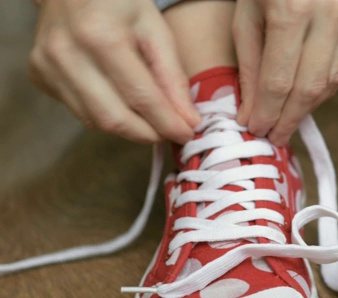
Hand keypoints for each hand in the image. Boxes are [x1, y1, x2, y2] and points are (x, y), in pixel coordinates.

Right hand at [29, 0, 199, 143]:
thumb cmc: (119, 3)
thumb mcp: (155, 29)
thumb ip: (173, 77)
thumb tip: (188, 121)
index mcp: (101, 35)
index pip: (140, 96)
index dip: (167, 122)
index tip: (188, 134)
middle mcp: (67, 53)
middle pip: (114, 117)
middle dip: (148, 133)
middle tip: (170, 134)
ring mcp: (47, 66)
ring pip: (95, 121)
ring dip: (129, 129)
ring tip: (150, 121)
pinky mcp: (39, 75)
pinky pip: (80, 111)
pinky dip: (107, 116)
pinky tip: (121, 103)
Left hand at [233, 0, 337, 145]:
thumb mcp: (248, 9)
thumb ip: (250, 60)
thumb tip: (253, 110)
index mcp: (292, 9)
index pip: (279, 81)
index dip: (267, 113)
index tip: (256, 130)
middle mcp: (332, 12)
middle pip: (311, 87)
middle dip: (289, 118)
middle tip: (274, 136)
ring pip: (336, 80)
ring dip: (311, 105)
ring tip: (289, 119)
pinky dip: (331, 84)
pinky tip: (312, 94)